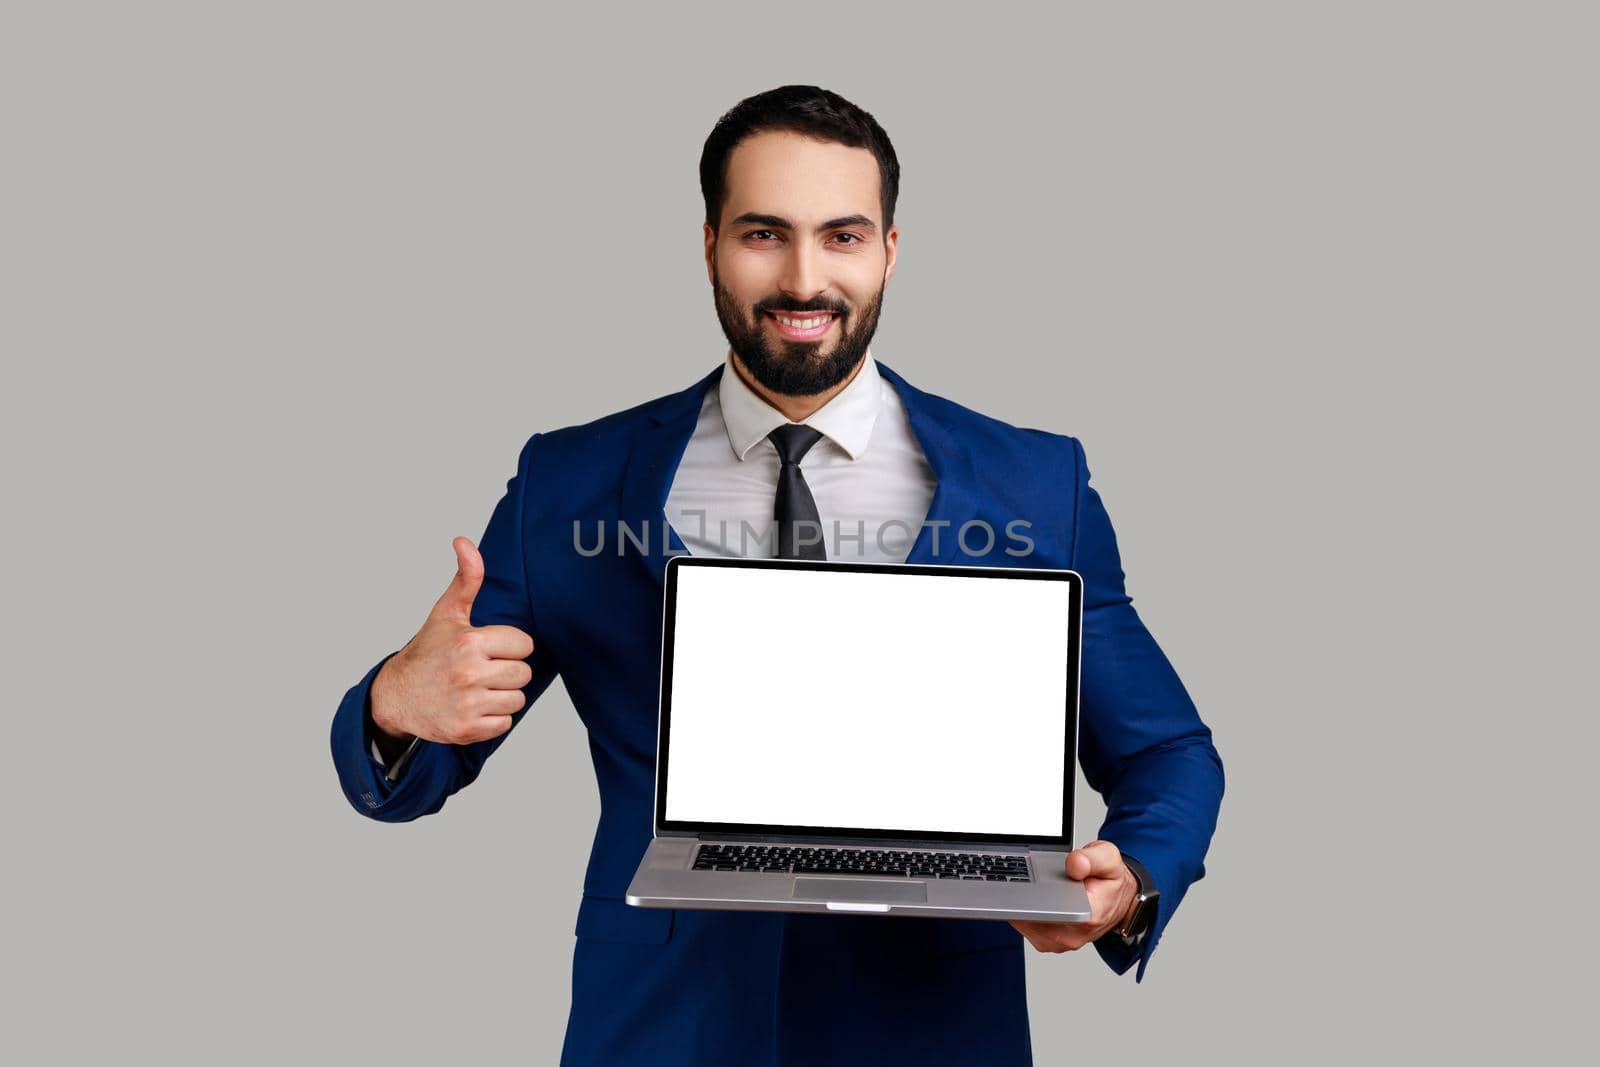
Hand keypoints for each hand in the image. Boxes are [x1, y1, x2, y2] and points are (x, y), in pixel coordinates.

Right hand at [370, 537, 535, 745]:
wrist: (396, 696)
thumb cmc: (427, 652)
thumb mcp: (446, 613)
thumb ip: (466, 579)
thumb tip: (465, 542)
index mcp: (469, 642)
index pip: (523, 644)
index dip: (509, 646)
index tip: (489, 648)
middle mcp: (468, 674)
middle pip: (523, 673)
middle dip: (508, 671)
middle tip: (483, 669)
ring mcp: (468, 704)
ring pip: (517, 699)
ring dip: (502, 695)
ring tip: (478, 688)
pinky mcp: (467, 730)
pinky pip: (505, 724)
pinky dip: (493, 719)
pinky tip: (473, 706)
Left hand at [1009, 840, 1137, 952]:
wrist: (1118, 900)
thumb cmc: (1111, 882)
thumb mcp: (1109, 859)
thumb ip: (1092, 859)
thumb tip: (1075, 864)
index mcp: (1088, 916)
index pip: (1049, 910)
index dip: (1035, 894)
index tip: (1030, 881)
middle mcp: (1073, 935)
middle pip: (1031, 917)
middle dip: (1027, 896)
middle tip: (1032, 878)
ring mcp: (1059, 942)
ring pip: (1025, 923)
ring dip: (1024, 904)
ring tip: (1038, 887)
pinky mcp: (1048, 943)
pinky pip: (1025, 927)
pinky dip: (1024, 912)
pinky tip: (1034, 898)